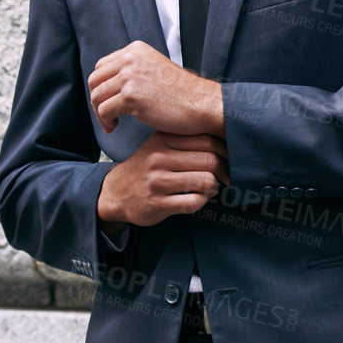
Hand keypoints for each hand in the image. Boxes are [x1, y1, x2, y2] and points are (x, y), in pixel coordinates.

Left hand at [89, 40, 224, 135]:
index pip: (102, 66)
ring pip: (96, 96)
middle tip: (107, 115)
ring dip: (100, 113)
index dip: (102, 86)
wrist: (204, 104)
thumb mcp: (155, 69)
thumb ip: (134, 69)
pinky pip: (104, 110)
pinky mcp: (131, 96)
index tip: (109, 100)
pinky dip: (106, 121)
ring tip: (111, 123)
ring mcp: (130, 76)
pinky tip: (115, 127)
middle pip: (94, 80)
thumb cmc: (182, 94)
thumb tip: (110, 82)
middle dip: (97, 100)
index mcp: (135, 50)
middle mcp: (130, 58)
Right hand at [97, 131, 228, 230]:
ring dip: (214, 188)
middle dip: (224, 171)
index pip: (207, 140)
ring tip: (210, 188)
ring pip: (206, 181)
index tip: (228, 159)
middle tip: (224, 177)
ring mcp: (157, 181)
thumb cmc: (145, 168)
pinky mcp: (158, 203)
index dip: (225, 151)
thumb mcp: (157, 146)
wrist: (114, 193)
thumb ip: (184, 140)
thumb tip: (224, 139)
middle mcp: (159, 158)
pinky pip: (194, 202)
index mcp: (162, 139)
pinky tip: (197, 199)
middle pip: (210, 160)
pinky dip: (202, 202)